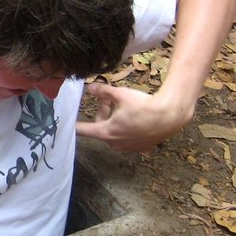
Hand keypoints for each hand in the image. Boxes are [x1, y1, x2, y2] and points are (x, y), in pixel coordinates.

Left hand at [75, 82, 193, 152]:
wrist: (170, 116)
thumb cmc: (143, 105)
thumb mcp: (120, 94)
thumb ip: (102, 91)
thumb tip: (89, 87)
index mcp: (105, 132)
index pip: (83, 131)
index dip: (73, 127)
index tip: (65, 127)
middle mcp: (114, 144)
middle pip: (100, 127)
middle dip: (103, 112)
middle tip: (110, 99)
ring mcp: (127, 148)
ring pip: (114, 132)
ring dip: (115, 120)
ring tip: (125, 106)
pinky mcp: (140, 148)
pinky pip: (127, 138)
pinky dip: (127, 128)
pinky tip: (137, 117)